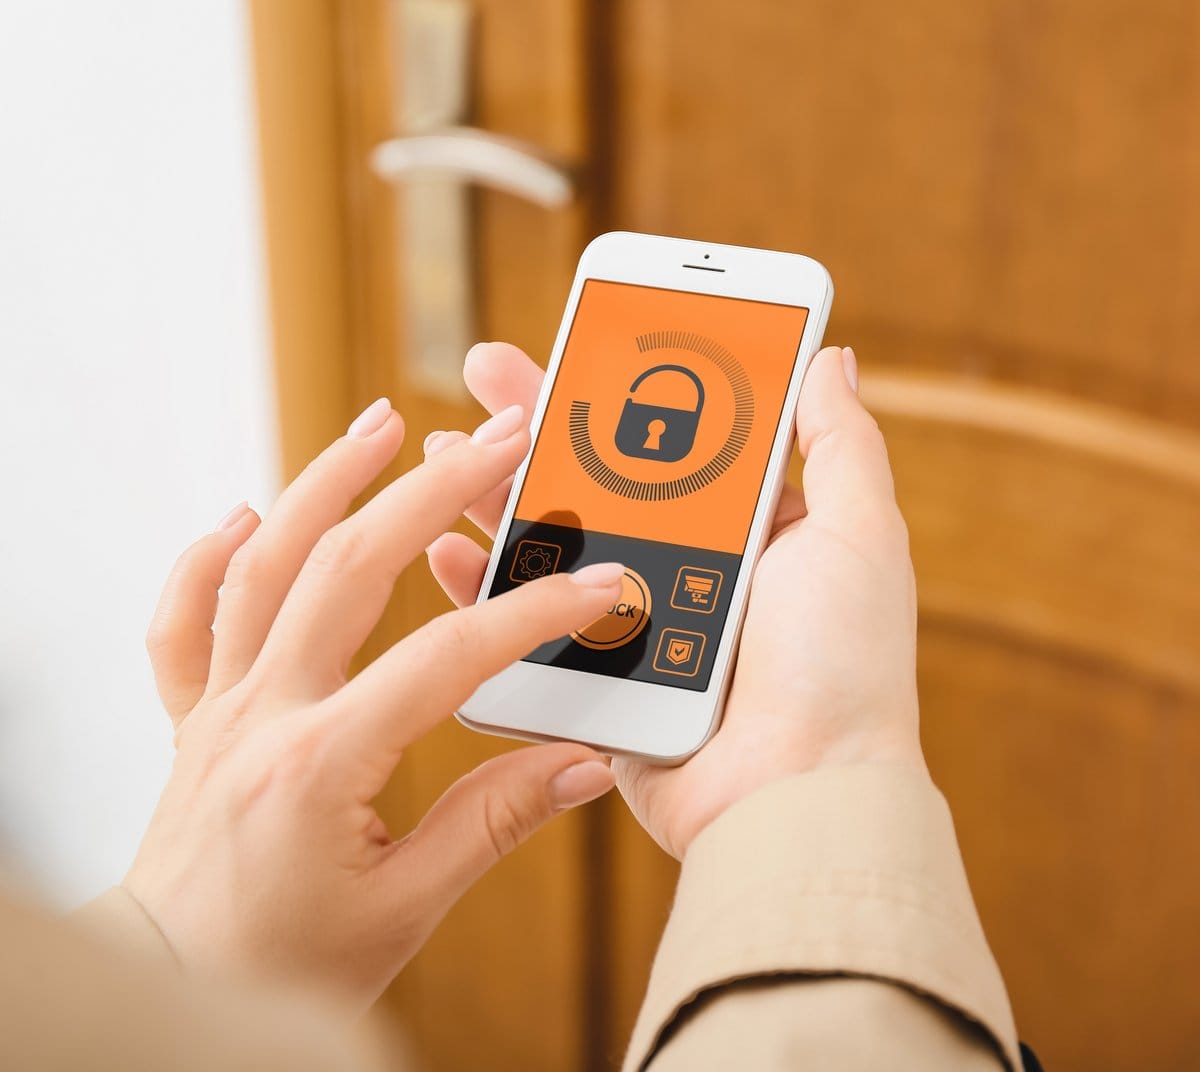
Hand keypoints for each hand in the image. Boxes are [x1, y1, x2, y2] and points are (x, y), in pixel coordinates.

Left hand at [130, 399, 622, 1007]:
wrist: (174, 992)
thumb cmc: (284, 967)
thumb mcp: (406, 907)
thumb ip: (494, 824)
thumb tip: (580, 767)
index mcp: (321, 763)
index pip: (446, 661)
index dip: (533, 616)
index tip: (597, 584)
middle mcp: (259, 714)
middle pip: (346, 568)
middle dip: (431, 492)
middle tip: (494, 438)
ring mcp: (218, 707)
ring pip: (262, 566)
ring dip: (324, 484)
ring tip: (379, 423)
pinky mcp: (195, 717)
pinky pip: (183, 622)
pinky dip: (207, 558)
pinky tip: (246, 512)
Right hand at [427, 343, 924, 858]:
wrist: (797, 792)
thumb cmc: (841, 664)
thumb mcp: (857, 534)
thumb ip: (837, 443)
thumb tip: (828, 356)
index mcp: (744, 530)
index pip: (670, 439)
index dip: (621, 388)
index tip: (579, 340)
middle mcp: (686, 570)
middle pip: (596, 481)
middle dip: (539, 422)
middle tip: (485, 368)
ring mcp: (634, 624)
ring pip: (551, 544)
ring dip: (495, 492)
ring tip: (446, 444)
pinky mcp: (596, 680)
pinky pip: (528, 625)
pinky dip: (485, 589)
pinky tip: (448, 549)